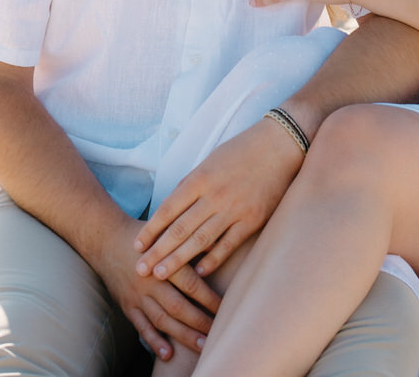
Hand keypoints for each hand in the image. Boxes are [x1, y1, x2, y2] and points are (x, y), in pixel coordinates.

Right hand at [96, 218, 219, 361]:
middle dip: (199, 322)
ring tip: (201, 346)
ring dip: (182, 335)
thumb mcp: (167, 230)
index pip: (190, 283)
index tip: (225, 308)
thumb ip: (191, 239)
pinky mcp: (127, 306)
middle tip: (217, 333)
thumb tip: (220, 241)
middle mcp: (150, 281)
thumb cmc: (145, 235)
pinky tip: (167, 354)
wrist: (106, 240)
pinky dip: (154, 341)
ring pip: (162, 320)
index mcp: (163, 261)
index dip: (208, 298)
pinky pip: (141, 326)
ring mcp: (137, 296)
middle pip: (178, 306)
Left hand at [133, 113, 305, 279]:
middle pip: (179, 229)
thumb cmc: (243, 150)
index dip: (151, 229)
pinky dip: (213, 260)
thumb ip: (192, 183)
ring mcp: (233, 209)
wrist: (280, 144)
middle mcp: (214, 195)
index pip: (168, 209)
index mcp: (200, 177)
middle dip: (157, 251)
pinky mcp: (253, 219)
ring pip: (199, 241)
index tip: (137, 245)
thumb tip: (172, 205)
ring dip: (178, 260)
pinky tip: (198, 272)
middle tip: (140, 269)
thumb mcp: (211, 159)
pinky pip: (228, 244)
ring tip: (160, 274)